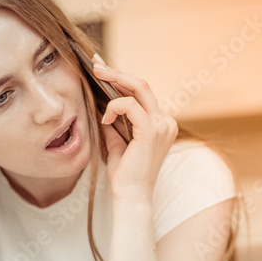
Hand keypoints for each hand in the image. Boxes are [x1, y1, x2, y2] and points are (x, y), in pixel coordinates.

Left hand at [92, 55, 176, 201]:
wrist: (132, 197)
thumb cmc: (125, 176)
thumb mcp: (116, 144)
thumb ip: (113, 125)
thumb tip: (100, 106)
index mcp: (161, 124)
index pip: (142, 93)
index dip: (121, 78)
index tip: (102, 67)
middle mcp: (166, 122)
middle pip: (142, 85)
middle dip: (116, 72)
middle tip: (95, 64)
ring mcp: (162, 125)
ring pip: (139, 88)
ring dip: (114, 80)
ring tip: (95, 75)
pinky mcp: (152, 130)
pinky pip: (131, 106)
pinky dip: (115, 106)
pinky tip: (105, 118)